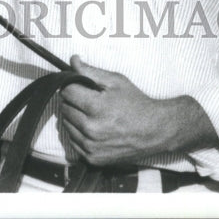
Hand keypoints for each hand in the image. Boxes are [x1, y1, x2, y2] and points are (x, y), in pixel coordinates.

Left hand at [60, 55, 218, 165]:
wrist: (154, 130)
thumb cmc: (136, 103)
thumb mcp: (115, 81)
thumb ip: (90, 71)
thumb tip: (72, 60)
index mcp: (96, 107)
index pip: (66, 92)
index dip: (70, 85)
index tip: (78, 85)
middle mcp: (91, 129)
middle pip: (64, 108)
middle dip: (72, 100)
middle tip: (86, 99)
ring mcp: (91, 146)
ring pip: (66, 125)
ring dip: (73, 117)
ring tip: (91, 113)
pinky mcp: (93, 159)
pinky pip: (74, 141)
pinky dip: (78, 133)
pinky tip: (92, 127)